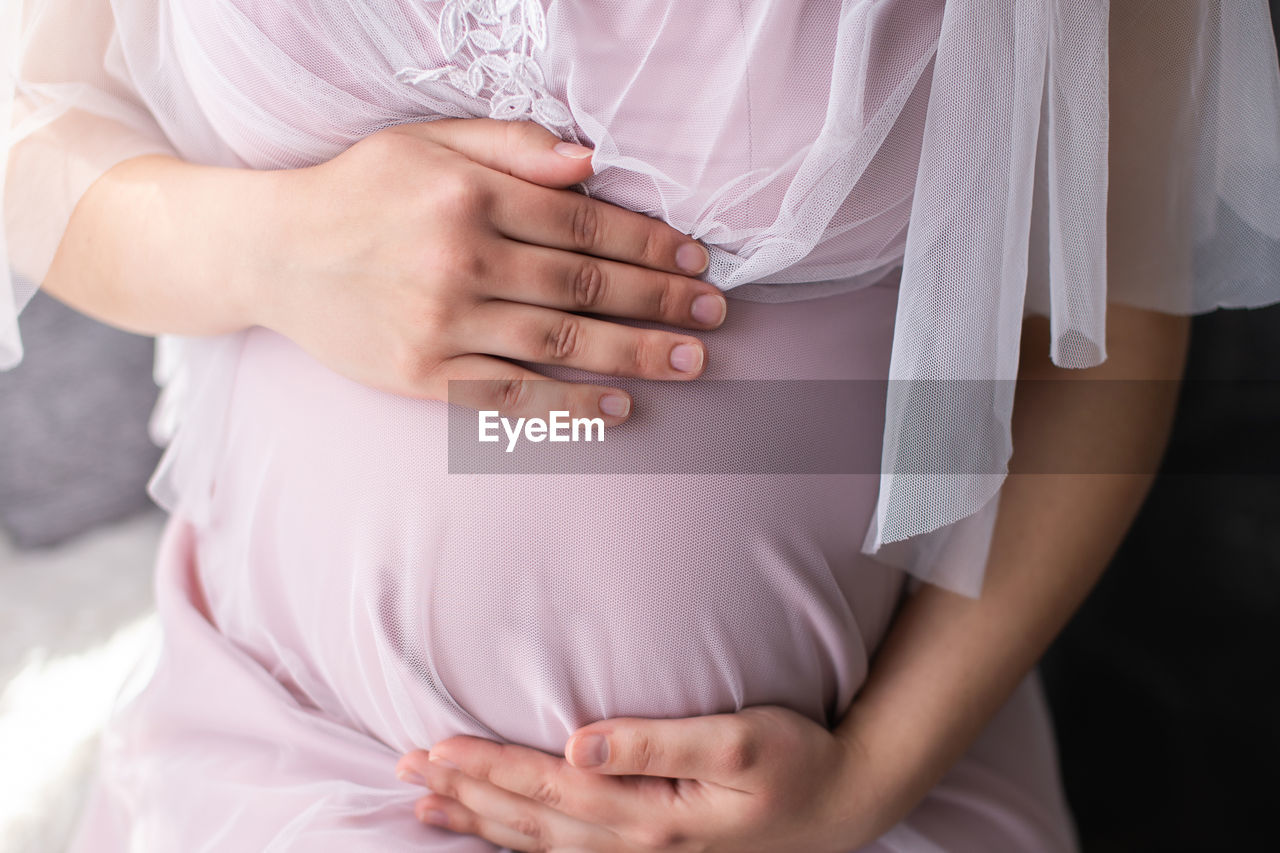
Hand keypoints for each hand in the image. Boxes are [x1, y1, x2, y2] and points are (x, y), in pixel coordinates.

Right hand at [247, 118, 724, 423]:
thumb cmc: (358, 191)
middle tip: (714, 315)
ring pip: (559, 343)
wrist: (271, 252)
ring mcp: (441, 323)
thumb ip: (511, 147)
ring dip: (634, 354)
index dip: (649, 243)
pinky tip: (617, 408)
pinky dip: (568, 404)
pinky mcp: (422, 375)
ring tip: (690, 361)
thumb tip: (593, 160)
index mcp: (468, 196)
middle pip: (585, 285)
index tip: (697, 259)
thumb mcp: (425, 141)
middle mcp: (460, 260)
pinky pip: (510, 393)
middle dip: (661, 300)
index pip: (584, 222)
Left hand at [394, 706, 879, 851]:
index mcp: (649, 816)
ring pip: (539, 846)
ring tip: (427, 806)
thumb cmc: (794, 759)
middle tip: (406, 771)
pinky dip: (521, 847)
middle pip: (530, 822)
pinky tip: (496, 837)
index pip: (546, 788)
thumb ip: (654, 741)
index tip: (432, 748)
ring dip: (480, 824)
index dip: (486, 768)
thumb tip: (579, 738)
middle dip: (466, 795)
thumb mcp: (735, 739)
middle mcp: (637, 849)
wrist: (844, 804)